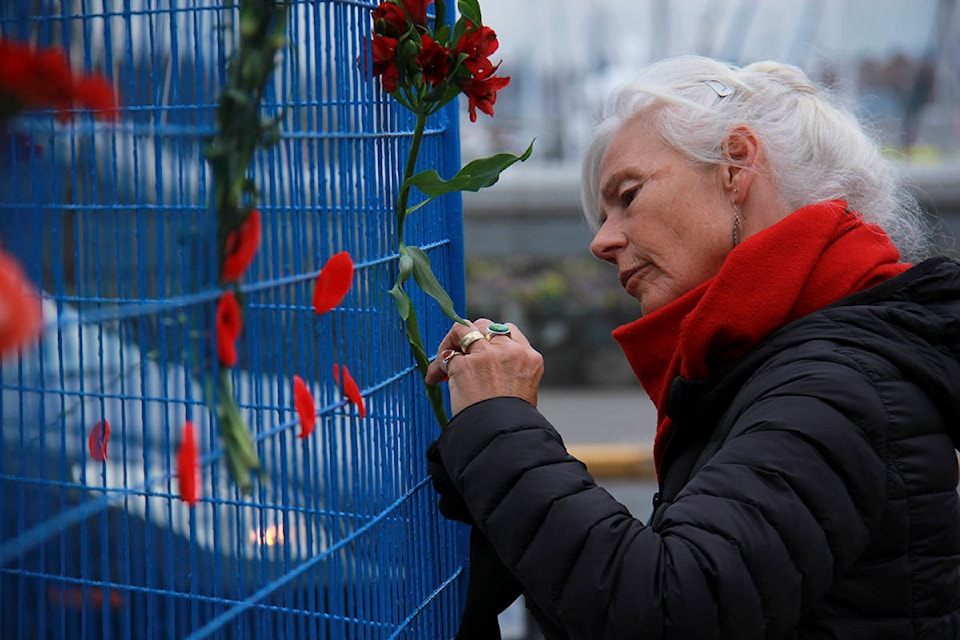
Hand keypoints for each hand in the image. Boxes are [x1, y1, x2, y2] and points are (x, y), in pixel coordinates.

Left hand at [425, 318, 543, 415]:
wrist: (504, 437)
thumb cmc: (513, 423)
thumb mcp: (524, 391)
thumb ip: (510, 371)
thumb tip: (488, 368)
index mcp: (529, 357)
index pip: (508, 330)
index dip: (490, 337)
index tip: (480, 350)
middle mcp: (509, 351)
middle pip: (484, 325)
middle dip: (470, 336)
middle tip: (460, 352)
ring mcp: (486, 355)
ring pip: (463, 329)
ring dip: (450, 341)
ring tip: (443, 358)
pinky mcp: (464, 365)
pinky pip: (444, 357)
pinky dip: (436, 367)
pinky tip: (433, 379)